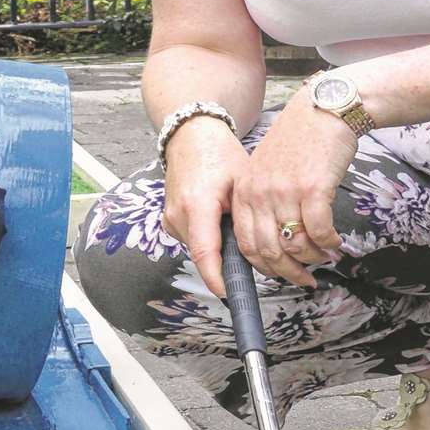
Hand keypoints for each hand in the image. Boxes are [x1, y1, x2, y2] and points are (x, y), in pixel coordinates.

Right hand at [160, 117, 247, 298]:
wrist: (191, 135)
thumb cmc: (219, 154)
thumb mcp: (242, 182)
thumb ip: (246, 216)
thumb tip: (261, 248)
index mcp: (197, 203)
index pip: (204, 252)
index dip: (216, 278)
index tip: (228, 293)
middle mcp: (178, 213)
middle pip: (203, 253)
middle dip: (226, 259)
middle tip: (251, 254)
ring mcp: (170, 217)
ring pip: (198, 248)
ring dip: (217, 246)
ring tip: (231, 224)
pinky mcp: (168, 219)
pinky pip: (192, 238)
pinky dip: (207, 236)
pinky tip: (218, 219)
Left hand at [231, 97, 352, 289]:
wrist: (323, 109)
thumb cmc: (300, 141)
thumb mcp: (267, 169)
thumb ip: (263, 201)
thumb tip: (274, 244)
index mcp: (244, 191)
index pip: (245, 244)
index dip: (265, 268)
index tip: (281, 275)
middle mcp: (260, 193)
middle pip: (269, 252)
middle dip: (289, 273)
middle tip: (306, 279)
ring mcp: (285, 191)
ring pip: (295, 245)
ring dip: (313, 258)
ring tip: (324, 256)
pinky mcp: (313, 189)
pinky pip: (318, 232)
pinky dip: (328, 243)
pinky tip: (335, 242)